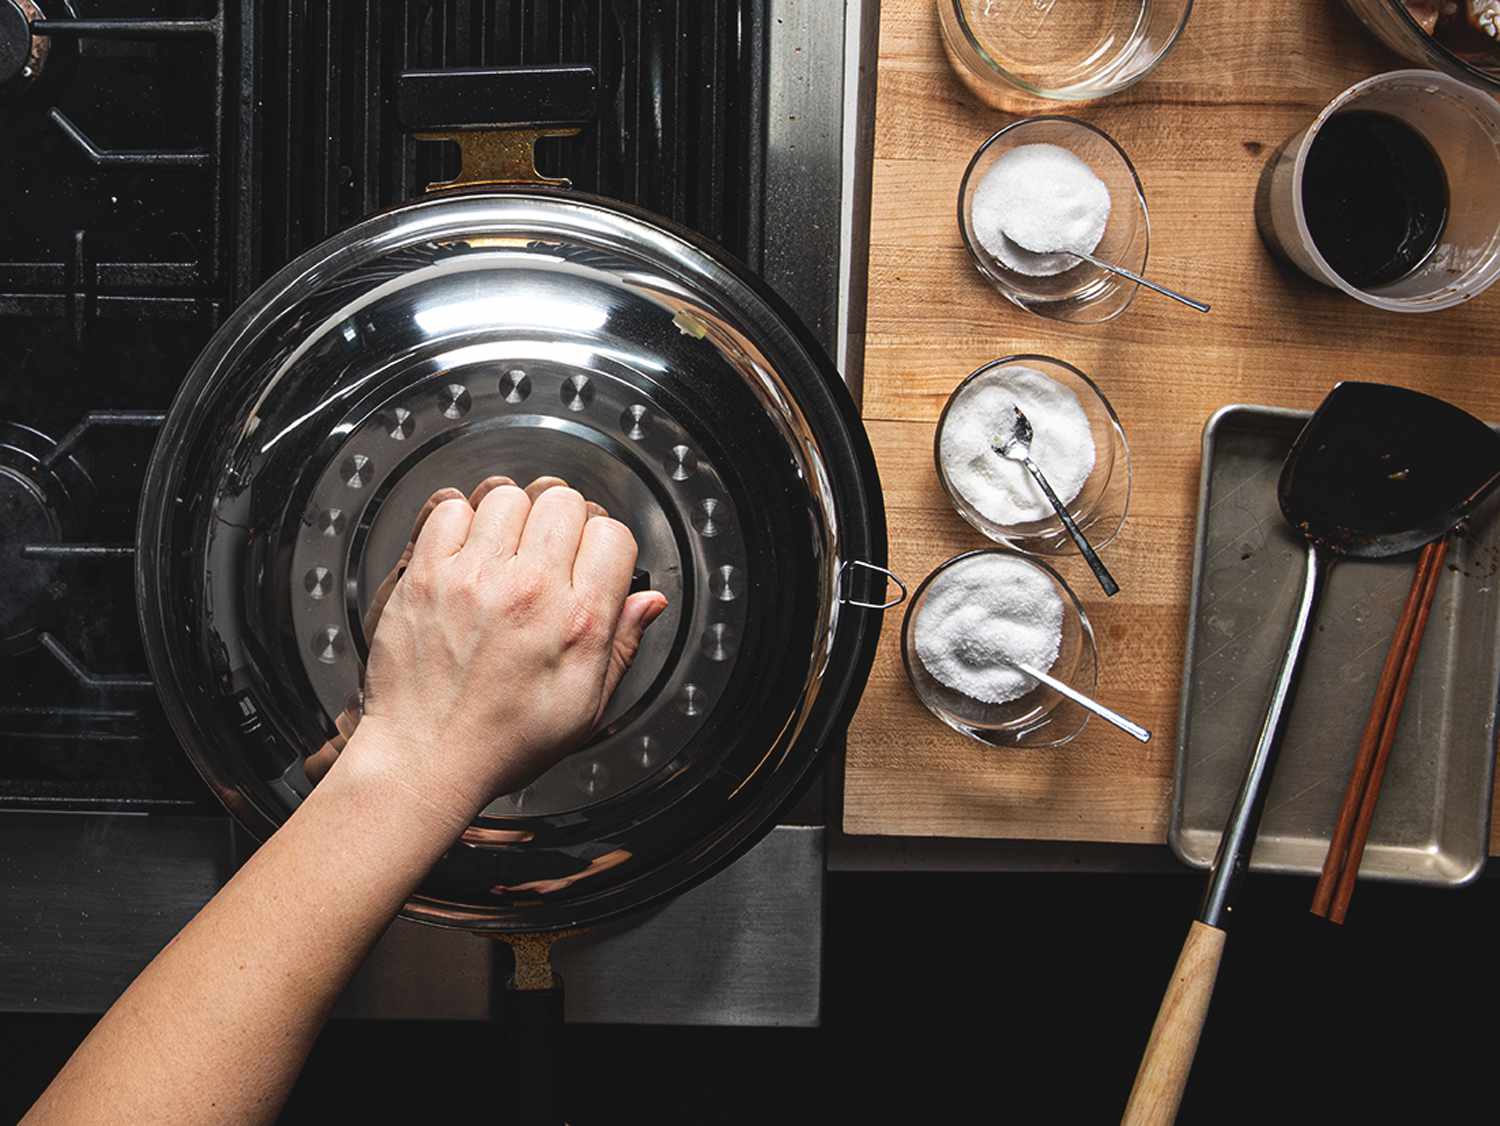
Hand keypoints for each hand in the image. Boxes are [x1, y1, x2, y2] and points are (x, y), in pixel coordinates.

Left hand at [343, 476, 666, 824]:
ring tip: (504, 555)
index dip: (605, 547)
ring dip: (511, 520)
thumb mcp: (586, 707)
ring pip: (509, 497)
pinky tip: (466, 557)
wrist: (425, 758)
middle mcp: (530, 590)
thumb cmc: (505, 740)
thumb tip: (651, 601)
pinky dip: (460, 523)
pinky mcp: (427, 575)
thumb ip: (622, 645)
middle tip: (548, 557)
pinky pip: (450, 509)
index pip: (613, 535)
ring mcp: (474, 578)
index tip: (589, 566)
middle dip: (563, 524)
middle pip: (564, 502)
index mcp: (578, 623)